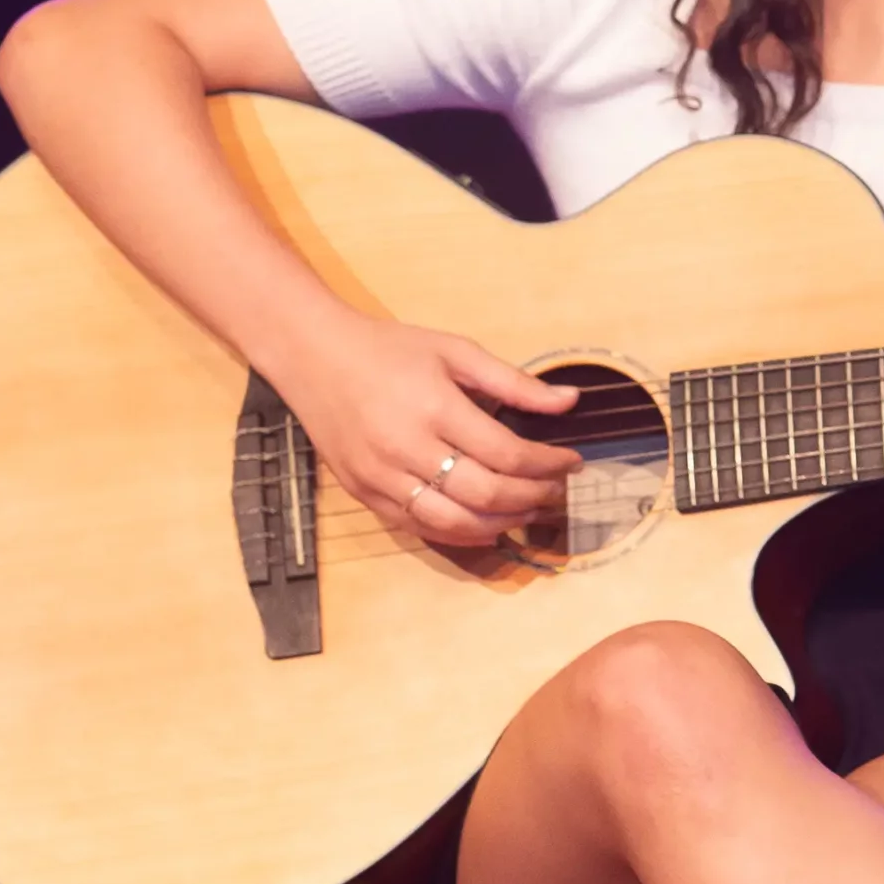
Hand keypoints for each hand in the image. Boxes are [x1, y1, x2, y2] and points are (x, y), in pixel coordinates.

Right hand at [259, 309, 578, 546]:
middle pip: (486, 494)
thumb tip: (570, 401)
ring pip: (455, 523)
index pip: (506, 453)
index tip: (570, 463)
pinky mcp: (365, 494)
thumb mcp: (454, 351)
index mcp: (434, 407)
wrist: (313, 357)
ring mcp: (382, 477)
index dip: (547, 465)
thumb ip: (513, 381)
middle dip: (533, 498)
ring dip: (502, 525)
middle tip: (556, 492)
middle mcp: (407, 448)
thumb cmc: (388, 349)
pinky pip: (420, 528)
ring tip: (528, 512)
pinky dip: (460, 534)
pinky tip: (486, 526)